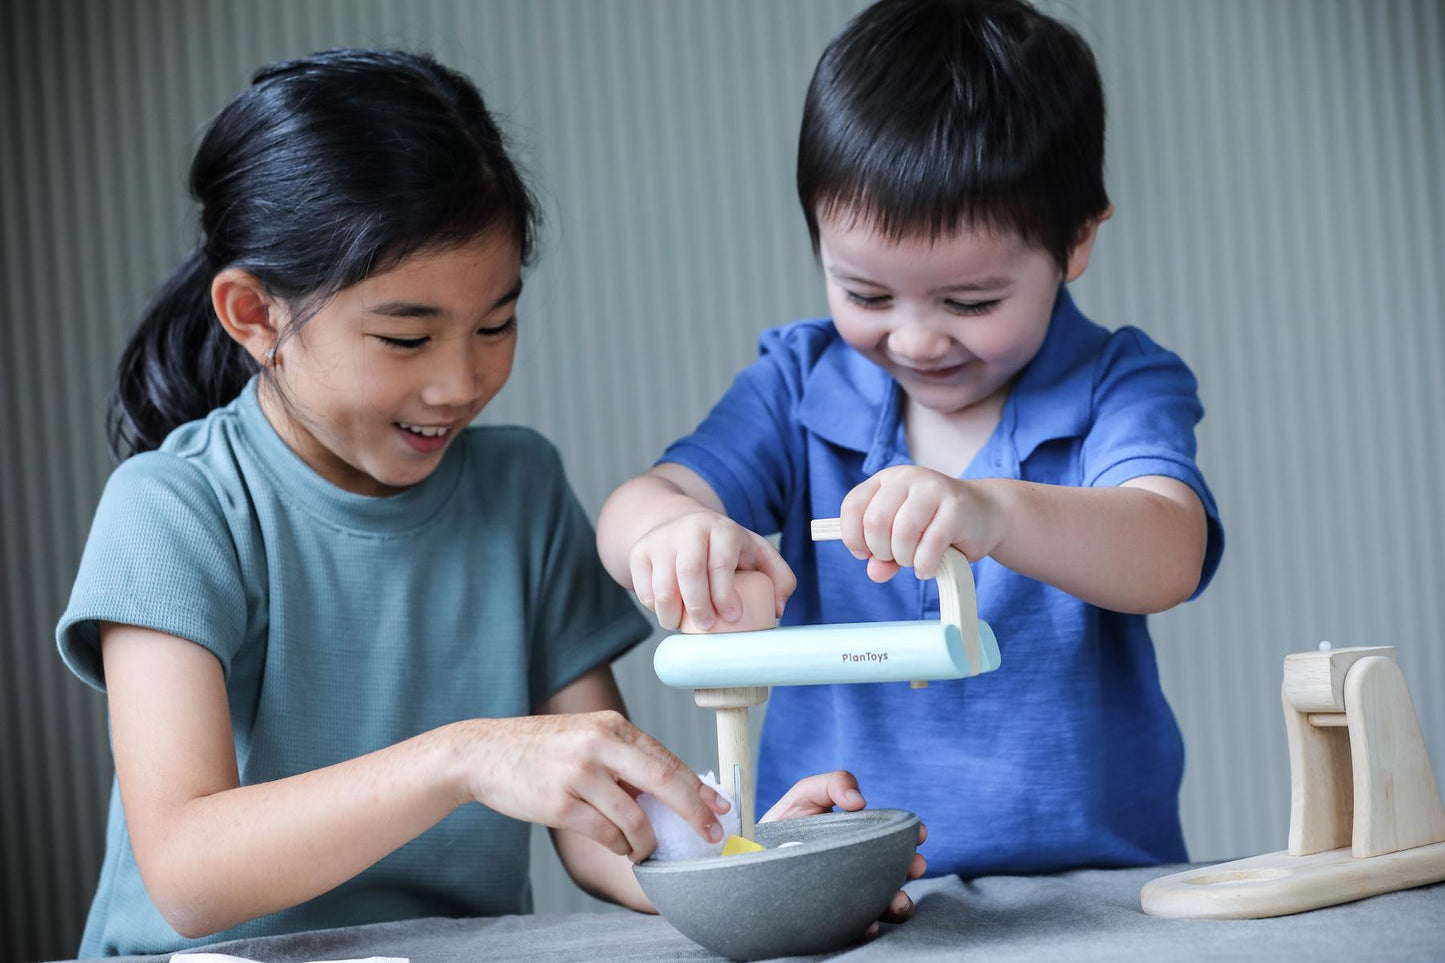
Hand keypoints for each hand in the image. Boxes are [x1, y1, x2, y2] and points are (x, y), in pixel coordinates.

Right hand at [454, 711, 730, 862]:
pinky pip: (606, 834)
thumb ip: (624, 759)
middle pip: (663, 781)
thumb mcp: (586, 737)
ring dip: (648, 842)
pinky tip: (621, 848)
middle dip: (693, 812)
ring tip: (647, 850)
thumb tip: (672, 794)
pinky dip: (620, 847)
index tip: (720, 806)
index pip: (667, 759)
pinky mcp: (558, 803)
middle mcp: (598, 744)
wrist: (483, 753)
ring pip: (634, 818)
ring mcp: (578, 774)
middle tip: (709, 833)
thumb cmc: (541, 749)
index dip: (699, 787)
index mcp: (611, 725)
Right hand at [628, 509, 795, 629]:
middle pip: (689, 574)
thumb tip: (778, 609)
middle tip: (707, 627)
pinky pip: (643, 589)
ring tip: (684, 625)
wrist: (683, 523)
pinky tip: (669, 611)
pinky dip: (655, 608)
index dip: (726, 596)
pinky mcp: (639, 552)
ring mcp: (660, 539)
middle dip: (699, 608)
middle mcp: (689, 529)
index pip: (720, 564)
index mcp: (722, 529)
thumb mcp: (757, 553)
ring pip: (662, 586)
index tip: (733, 618)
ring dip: (672, 615)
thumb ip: (779, 577)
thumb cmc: (725, 548)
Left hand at [760, 770, 927, 934]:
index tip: (919, 835)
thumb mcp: (804, 796)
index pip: (894, 838)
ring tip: (896, 901)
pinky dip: (869, 928)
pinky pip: (859, 929)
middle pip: (898, 872)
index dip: (911, 836)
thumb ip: (833, 784)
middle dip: (912, 869)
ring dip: (900, 903)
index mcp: (859, 838)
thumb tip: (860, 800)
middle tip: (913, 866)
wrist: (749, 861)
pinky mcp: (836, 920)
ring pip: (887, 904)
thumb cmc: (782, 827)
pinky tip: (867, 924)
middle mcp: (860, 868)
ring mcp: (851, 895)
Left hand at [840, 466, 1005, 582]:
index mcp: (887, 480)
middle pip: (875, 521)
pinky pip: (930, 546)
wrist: (986, 514)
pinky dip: (925, 566)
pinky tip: (928, 568)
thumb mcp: (902, 539)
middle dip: (881, 551)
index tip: (865, 553)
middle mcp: (908, 478)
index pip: (853, 506)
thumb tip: (874, 572)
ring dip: (905, 558)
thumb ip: (882, 556)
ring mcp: (934, 489)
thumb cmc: (936, 526)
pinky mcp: (957, 508)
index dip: (853, 537)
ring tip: (915, 561)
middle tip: (896, 558)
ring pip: (902, 533)